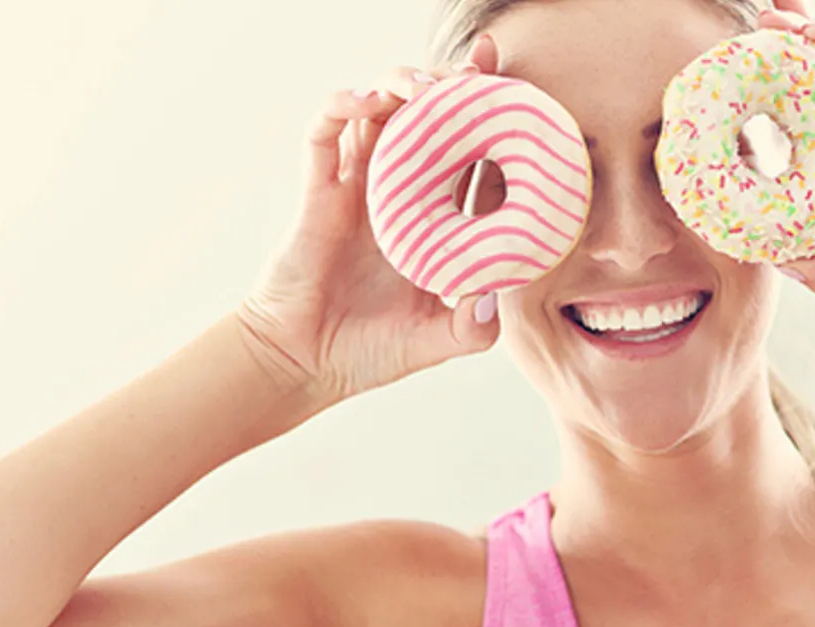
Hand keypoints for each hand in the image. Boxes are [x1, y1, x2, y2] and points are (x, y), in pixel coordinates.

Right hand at [235, 38, 504, 403]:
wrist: (307, 365)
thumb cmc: (370, 350)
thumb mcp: (438, 340)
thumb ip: (473, 327)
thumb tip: (497, 297)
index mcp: (428, 213)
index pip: (460, 144)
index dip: (481, 107)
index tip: (507, 79)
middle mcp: (394, 188)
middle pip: (420, 111)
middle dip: (447, 81)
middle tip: (474, 72)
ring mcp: (354, 184)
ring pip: (376, 107)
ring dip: (400, 84)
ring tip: (426, 88)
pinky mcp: (318, 190)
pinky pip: (324, 131)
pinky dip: (342, 105)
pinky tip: (366, 102)